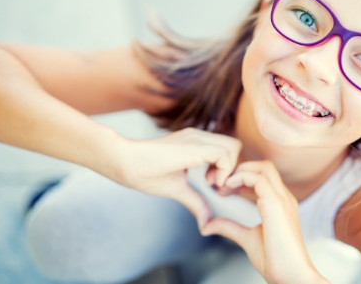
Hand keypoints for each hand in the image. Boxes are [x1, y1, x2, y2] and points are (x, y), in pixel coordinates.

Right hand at [112, 127, 240, 226]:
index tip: (215, 188)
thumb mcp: (178, 189)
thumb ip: (196, 201)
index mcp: (197, 144)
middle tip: (217, 188)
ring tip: (212, 185)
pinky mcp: (195, 145)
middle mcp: (200, 137)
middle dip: (234, 169)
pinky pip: (225, 153)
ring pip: (233, 147)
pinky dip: (224, 170)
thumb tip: (206, 222)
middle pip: (235, 146)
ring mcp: (198, 139)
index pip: (228, 150)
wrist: (125, 162)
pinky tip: (209, 183)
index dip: (228, 170)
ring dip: (229, 170)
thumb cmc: (145, 173)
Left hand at [201, 161, 327, 283]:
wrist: (291, 276)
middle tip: (219, 182)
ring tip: (222, 184)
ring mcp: (282, 199)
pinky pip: (259, 179)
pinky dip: (241, 178)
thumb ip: (230, 228)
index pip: (262, 176)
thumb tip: (209, 225)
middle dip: (240, 168)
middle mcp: (283, 197)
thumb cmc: (276, 261)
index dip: (241, 176)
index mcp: (280, 203)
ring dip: (239, 171)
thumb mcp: (247, 238)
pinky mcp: (277, 205)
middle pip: (264, 166)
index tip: (222, 188)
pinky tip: (228, 187)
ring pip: (263, 167)